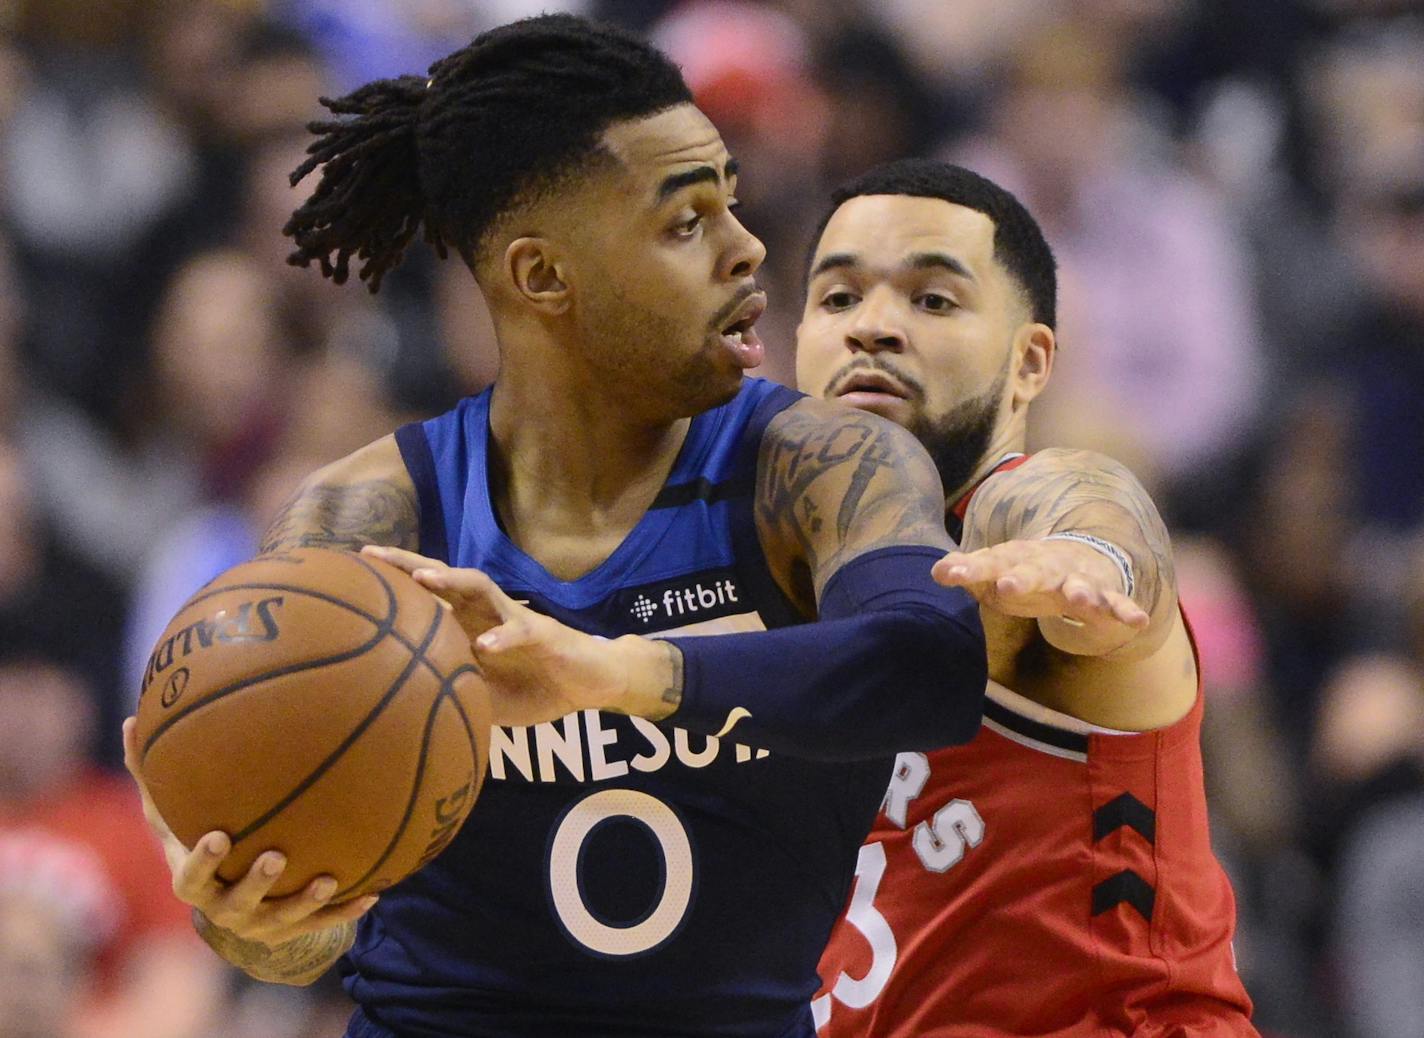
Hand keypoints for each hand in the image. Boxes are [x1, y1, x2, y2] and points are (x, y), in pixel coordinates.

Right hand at [122, 719, 376, 943]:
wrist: (231, 896)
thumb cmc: (199, 836)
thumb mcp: (172, 814)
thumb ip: (150, 775)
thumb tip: (129, 721)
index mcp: (195, 884)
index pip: (190, 880)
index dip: (202, 863)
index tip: (220, 835)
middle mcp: (225, 910)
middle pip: (237, 904)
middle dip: (256, 884)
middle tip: (275, 856)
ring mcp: (259, 924)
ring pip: (283, 919)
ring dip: (305, 902)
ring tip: (327, 879)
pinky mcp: (292, 932)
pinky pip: (322, 924)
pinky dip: (345, 911)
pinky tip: (371, 893)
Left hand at [362, 546, 674, 724]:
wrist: (591, 683)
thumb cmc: (536, 687)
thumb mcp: (485, 697)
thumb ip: (453, 693)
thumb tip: (405, 711)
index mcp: (469, 624)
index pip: (426, 596)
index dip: (391, 585)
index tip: (352, 576)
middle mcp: (487, 612)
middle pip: (444, 578)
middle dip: (408, 564)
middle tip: (372, 555)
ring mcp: (514, 618)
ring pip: (480, 588)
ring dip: (453, 581)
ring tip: (426, 579)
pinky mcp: (543, 634)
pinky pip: (521, 631)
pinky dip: (503, 636)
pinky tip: (486, 645)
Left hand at [932, 538, 1148, 647]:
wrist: (1083, 559)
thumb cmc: (1028, 572)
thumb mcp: (996, 571)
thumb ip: (969, 572)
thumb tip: (935, 570)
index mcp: (1018, 560)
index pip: (989, 563)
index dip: (968, 569)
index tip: (946, 575)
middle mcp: (1049, 566)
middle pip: (1034, 571)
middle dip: (1021, 578)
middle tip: (1006, 585)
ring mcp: (1080, 580)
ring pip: (1081, 587)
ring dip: (1081, 592)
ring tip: (1079, 599)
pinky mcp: (1106, 597)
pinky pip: (1118, 605)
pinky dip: (1128, 611)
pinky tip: (1138, 620)